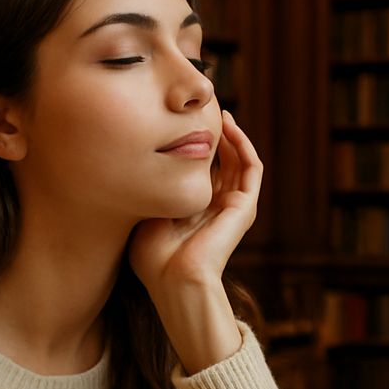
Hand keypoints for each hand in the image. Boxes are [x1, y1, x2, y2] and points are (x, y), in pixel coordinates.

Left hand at [128, 110, 262, 297]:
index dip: (195, 144)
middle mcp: (217, 206)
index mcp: (196, 209)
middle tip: (203, 109)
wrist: (174, 279)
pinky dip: (244, 145)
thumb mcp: (147, 211)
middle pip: (223, 161)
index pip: (201, 169)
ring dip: (232, 135)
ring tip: (219, 112)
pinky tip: (230, 127)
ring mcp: (233, 206)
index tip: (179, 122)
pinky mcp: (245, 206)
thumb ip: (150, 187)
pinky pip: (252, 168)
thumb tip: (136, 157)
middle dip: (215, 135)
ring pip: (240, 160)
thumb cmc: (153, 256)